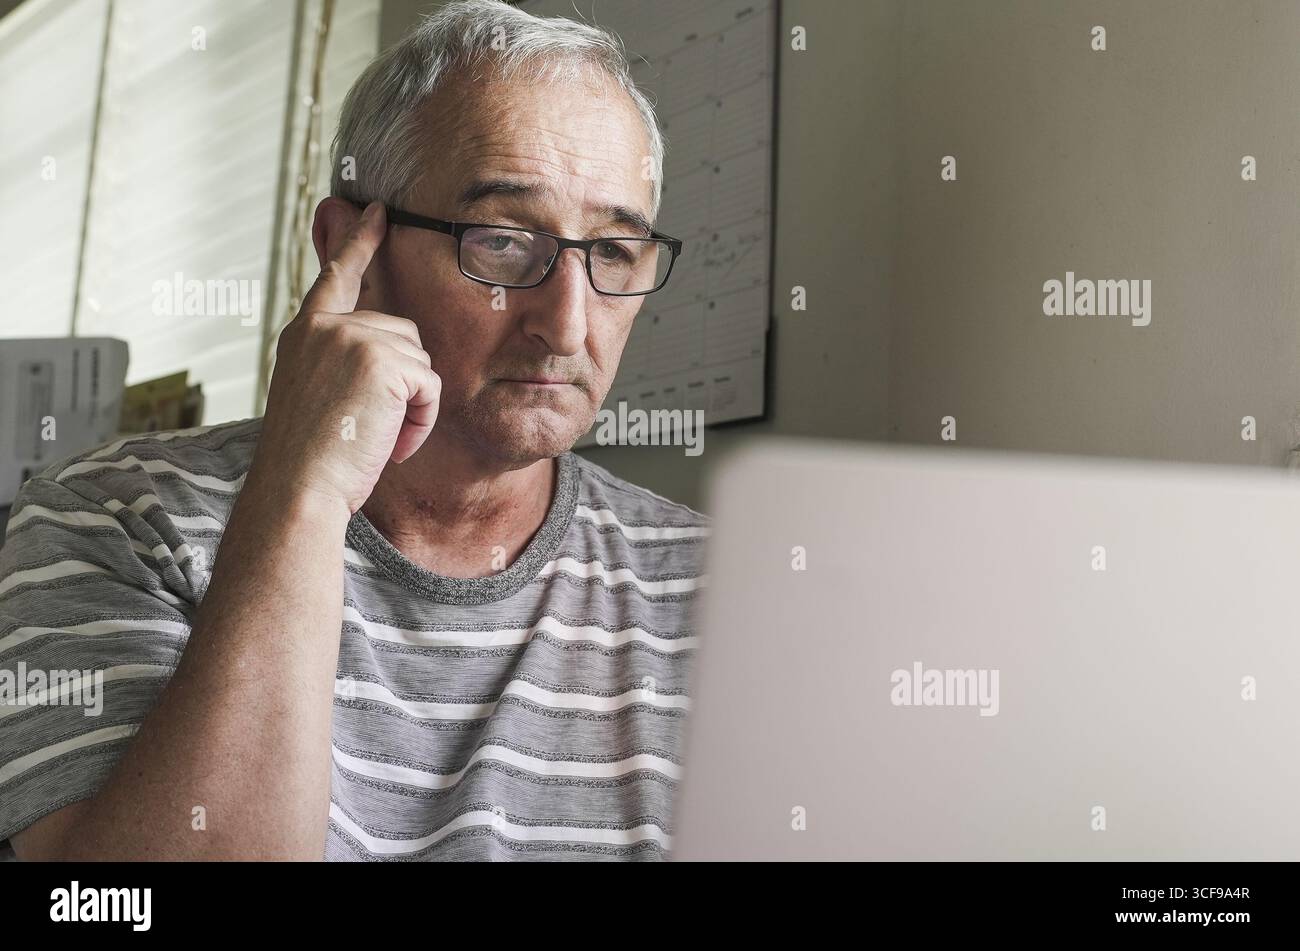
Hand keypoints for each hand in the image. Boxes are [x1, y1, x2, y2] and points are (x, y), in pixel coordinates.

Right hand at [256, 202, 440, 514]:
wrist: (299, 489)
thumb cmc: (311, 461)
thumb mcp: (318, 396)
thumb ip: (342, 362)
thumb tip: (388, 353)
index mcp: (304, 332)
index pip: (337, 275)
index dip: (358, 241)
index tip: (373, 209)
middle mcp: (324, 325)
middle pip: (403, 332)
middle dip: (404, 383)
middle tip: (372, 428)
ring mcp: (351, 336)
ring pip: (419, 360)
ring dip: (412, 404)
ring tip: (375, 435)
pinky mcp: (380, 359)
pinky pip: (430, 385)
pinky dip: (421, 420)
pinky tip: (390, 441)